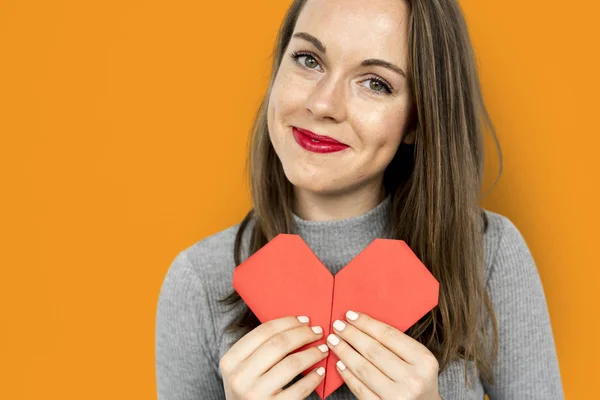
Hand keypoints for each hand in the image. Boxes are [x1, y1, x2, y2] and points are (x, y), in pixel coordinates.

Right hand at [219, 315, 328, 399]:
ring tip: (323, 349)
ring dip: (312, 353)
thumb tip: (295, 326)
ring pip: (291, 363)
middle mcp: (239, 377)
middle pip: (279, 344)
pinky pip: (299, 388)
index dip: (287, 322)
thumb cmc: (250, 391)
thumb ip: (260, 351)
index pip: (263, 332)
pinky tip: (320, 371)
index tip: (304, 320)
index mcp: (230, 361)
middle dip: (303, 334)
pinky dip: (313, 377)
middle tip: (318, 331)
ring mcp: (254, 394)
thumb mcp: (244, 371)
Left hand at [326, 310, 441, 399]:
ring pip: (363, 369)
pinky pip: (360, 389)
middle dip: (351, 335)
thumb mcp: (419, 360)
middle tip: (338, 325)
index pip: (389, 335)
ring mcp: (398, 397)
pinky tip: (339, 363)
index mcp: (424, 361)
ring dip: (344, 352)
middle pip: (373, 350)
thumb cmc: (419, 380)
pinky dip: (347, 374)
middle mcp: (413, 379)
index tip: (350, 315)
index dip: (366, 323)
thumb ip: (397, 345)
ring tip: (334, 341)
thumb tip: (361, 325)